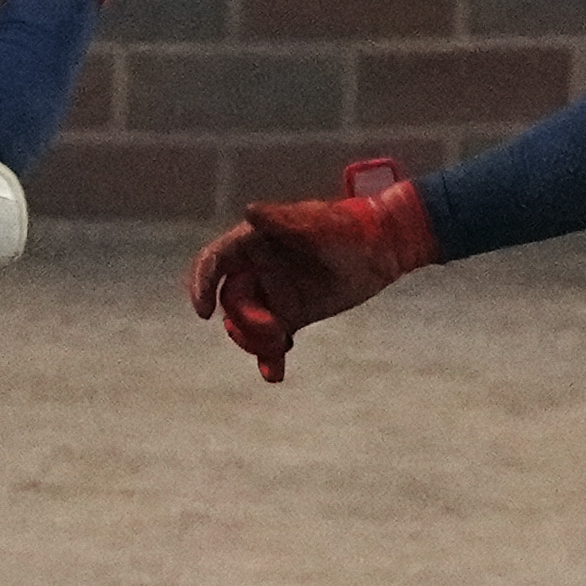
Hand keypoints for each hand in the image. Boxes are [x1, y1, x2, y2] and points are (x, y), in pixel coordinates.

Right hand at [186, 157, 440, 381]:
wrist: (384, 248)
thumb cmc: (350, 227)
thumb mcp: (318, 224)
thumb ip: (283, 220)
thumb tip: (250, 211)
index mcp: (254, 241)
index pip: (214, 262)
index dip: (201, 285)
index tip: (204, 312)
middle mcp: (258, 268)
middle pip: (231, 302)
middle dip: (246, 322)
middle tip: (275, 332)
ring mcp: (273, 294)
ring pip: (246, 325)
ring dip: (255, 343)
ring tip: (280, 351)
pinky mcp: (291, 315)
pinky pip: (270, 341)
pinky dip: (269, 358)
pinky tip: (274, 374)